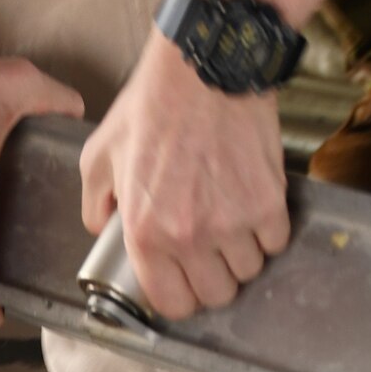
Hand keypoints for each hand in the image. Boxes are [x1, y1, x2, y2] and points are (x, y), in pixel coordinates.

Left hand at [80, 35, 290, 320]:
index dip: (180, 296)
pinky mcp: (268, 202)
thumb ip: (95, 202)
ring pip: (250, 270)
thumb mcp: (99, 153)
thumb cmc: (153, 106)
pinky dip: (268, 230)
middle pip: (217, 295)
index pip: (173, 302)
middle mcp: (190, 236)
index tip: (185, 282)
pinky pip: (276, 241)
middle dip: (214, 278)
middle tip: (210, 251)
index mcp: (145, 231)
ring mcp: (233, 222)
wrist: (204, 69)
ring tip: (231, 222)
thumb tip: (103, 228)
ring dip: (242, 253)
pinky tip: (253, 205)